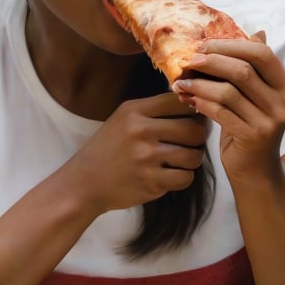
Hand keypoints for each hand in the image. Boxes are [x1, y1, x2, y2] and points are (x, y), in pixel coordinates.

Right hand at [63, 92, 206, 214]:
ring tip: (183, 158)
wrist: (85, 182)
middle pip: (193, 129)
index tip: (193, 117)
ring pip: (194, 155)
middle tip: (193, 140)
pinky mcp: (151, 182)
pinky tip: (172, 174)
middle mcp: (141, 131)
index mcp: (134, 110)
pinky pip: (185, 177)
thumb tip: (193, 104)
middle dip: (199, 136)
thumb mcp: (123, 118)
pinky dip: (183, 177)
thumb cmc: (108, 148)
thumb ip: (153, 110)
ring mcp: (146, 158)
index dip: (193, 110)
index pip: (179, 102)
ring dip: (193, 158)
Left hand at [174, 33, 284, 181]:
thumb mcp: (255, 96)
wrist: (255, 171)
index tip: (205, 45)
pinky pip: (220, 112)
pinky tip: (186, 98)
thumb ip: (254, 67)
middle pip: (243, 70)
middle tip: (188, 60)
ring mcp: (269, 121)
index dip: (232, 45)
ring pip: (228, 91)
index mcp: (284, 87)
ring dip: (200, 83)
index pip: (263, 54)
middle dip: (211, 61)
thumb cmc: (249, 127)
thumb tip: (256, 32)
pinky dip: (200, 102)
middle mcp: (282, 103)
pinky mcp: (252, 137)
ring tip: (180, 81)